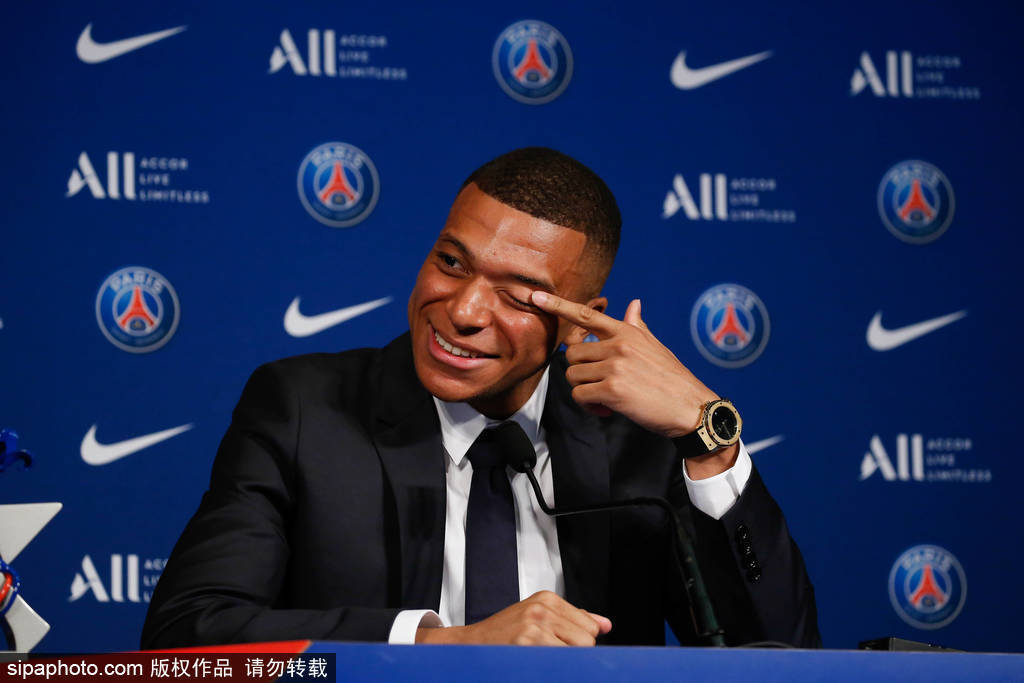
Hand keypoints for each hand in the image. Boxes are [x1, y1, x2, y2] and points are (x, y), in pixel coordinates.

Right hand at [415, 591, 611, 645]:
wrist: (472, 645)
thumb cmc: (504, 633)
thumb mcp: (538, 616)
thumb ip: (574, 619)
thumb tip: (605, 625)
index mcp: (548, 599)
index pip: (590, 627)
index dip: (578, 642)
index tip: (560, 645)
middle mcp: (542, 608)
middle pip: (587, 640)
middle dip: (573, 651)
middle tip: (548, 652)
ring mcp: (535, 625)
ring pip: (576, 652)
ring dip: (562, 660)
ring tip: (541, 656)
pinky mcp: (527, 642)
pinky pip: (559, 661)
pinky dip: (552, 666)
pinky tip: (536, 661)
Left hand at [531, 292, 738, 478]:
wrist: (691, 407)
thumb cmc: (672, 379)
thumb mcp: (656, 346)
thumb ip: (638, 327)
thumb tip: (633, 304)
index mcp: (627, 332)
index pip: (587, 315)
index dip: (558, 306)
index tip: (536, 297)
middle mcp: (619, 345)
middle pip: (572, 353)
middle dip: (581, 371)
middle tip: (600, 383)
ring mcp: (615, 366)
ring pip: (573, 375)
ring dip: (584, 390)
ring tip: (606, 398)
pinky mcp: (612, 390)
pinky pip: (580, 395)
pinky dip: (589, 405)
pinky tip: (607, 409)